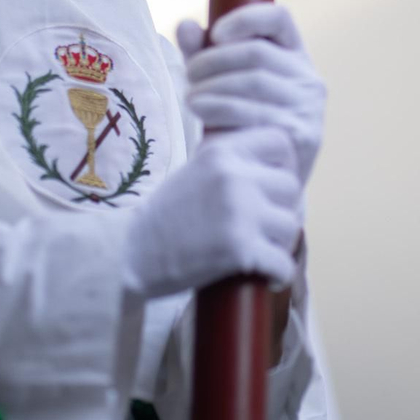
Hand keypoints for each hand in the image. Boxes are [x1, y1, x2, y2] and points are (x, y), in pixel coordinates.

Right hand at [122, 127, 301, 298]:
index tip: (273, 188)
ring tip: (263, 253)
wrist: (129, 252)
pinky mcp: (239, 249)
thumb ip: (230, 162)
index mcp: (222, 152)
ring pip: (291, 226)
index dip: (285, 165)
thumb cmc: (162, 217)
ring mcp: (239, 212)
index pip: (281, 142)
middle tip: (266, 228)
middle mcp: (234, 176)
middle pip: (291, 188)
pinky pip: (284, 262)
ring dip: (280, 243)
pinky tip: (267, 277)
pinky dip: (279, 274)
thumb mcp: (195, 171)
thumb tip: (272, 171)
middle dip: (282, 210)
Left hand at [177, 3, 325, 188]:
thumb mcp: (221, 86)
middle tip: (188, 75)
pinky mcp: (303, 135)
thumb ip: (203, 55)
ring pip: (253, 81)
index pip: (279, 18)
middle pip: (256, 52)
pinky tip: (200, 112)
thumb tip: (185, 25)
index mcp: (294, 57)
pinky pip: (256, 113)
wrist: (262, 183)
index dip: (246, 18)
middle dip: (214, 60)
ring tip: (190, 97)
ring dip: (213, 86)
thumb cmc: (240, 127)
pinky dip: (220, 109)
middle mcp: (308, 79)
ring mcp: (309, 108)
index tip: (216, 33)